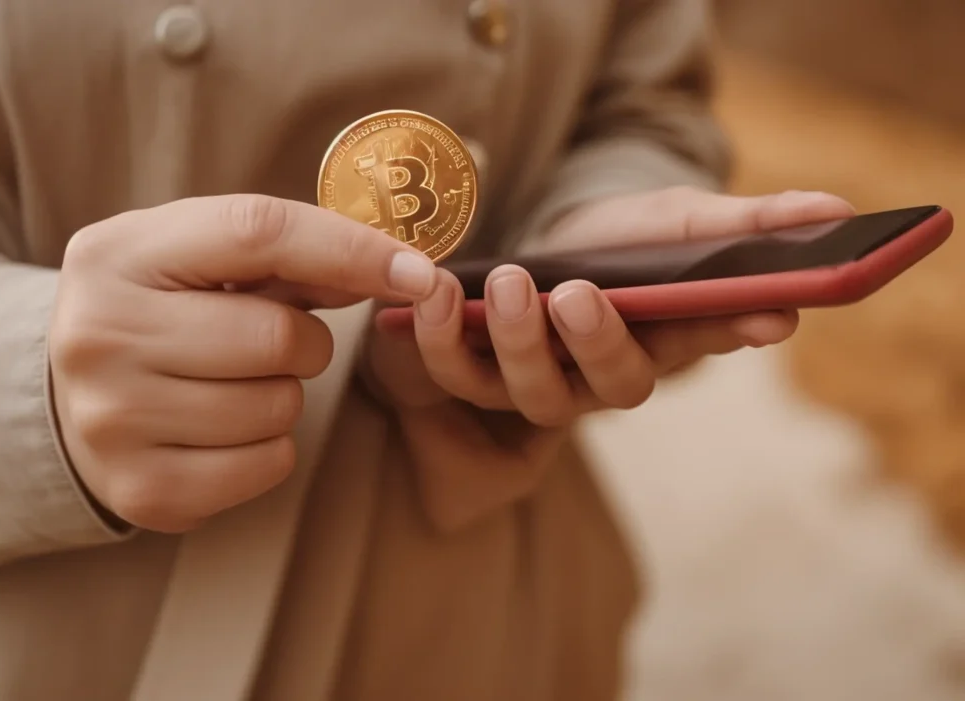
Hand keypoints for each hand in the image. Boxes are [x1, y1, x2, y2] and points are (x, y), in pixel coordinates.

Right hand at [50, 195, 436, 531]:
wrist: (71, 396)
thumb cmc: (162, 312)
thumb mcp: (202, 259)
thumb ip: (291, 254)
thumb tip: (405, 272)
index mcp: (117, 253)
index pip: (258, 232)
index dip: (352, 249)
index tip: (419, 272)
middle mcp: (100, 333)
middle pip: (277, 335)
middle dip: (304, 341)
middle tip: (270, 342)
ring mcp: (112, 419)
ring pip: (279, 406)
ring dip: (284, 394)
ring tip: (233, 382)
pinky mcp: (143, 489)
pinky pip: (270, 464)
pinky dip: (271, 446)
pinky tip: (224, 428)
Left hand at [359, 187, 853, 529]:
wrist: (558, 236)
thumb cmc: (629, 236)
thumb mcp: (684, 218)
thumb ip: (748, 222)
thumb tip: (836, 214)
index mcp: (667, 342)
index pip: (705, 343)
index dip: (728, 330)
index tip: (761, 309)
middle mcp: (605, 375)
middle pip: (608, 388)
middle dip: (594, 345)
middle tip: (575, 294)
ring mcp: (542, 379)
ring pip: (530, 390)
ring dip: (516, 340)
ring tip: (511, 281)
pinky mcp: (482, 367)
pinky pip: (458, 370)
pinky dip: (443, 334)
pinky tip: (438, 287)